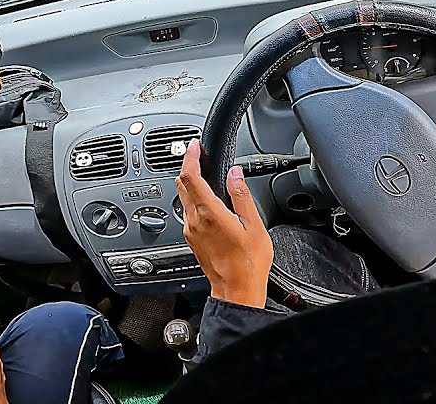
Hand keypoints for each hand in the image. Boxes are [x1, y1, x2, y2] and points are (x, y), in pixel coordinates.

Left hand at [176, 139, 272, 307]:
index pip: (191, 177)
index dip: (190, 157)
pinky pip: (187, 211)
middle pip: (182, 184)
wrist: (237, 290)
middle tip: (198, 154)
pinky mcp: (191, 239)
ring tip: (204, 173)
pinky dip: (193, 198)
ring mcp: (190, 231)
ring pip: (183, 198)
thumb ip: (241, 196)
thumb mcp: (253, 225)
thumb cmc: (248, 263)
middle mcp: (194, 221)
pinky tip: (206, 198)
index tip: (195, 145)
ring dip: (190, 182)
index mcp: (209, 214)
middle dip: (188, 166)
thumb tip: (235, 174)